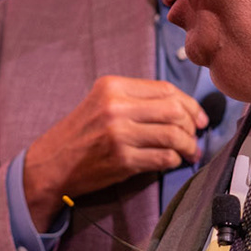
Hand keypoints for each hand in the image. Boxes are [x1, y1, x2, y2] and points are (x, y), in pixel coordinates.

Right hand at [22, 76, 207, 226]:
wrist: (51, 164)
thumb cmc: (80, 135)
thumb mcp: (102, 104)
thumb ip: (136, 100)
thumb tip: (181, 108)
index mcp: (113, 86)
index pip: (166, 89)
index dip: (190, 104)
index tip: (199, 117)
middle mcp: (116, 107)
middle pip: (174, 110)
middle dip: (192, 125)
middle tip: (195, 136)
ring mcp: (119, 134)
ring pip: (173, 134)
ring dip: (188, 145)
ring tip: (189, 152)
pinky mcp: (122, 159)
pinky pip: (163, 158)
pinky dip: (174, 160)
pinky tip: (172, 162)